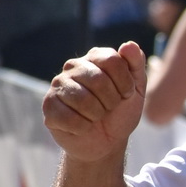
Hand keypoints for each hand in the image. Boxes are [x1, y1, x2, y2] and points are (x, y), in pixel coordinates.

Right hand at [42, 43, 147, 161]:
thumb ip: (137, 65)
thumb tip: (129, 45)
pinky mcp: (49, 106)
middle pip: (98, 79)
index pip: (113, 60)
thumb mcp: (136, 89)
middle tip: (109, 107)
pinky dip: (83, 127)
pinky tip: (83, 126)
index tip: (126, 94)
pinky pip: (69, 118)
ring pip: (83, 99)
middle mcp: (73, 66)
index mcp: (95, 57)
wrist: (107, 141)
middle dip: (111, 101)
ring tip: (96, 116)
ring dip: (97, 115)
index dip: (125, 83)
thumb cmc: (120, 112)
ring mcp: (58, 85)